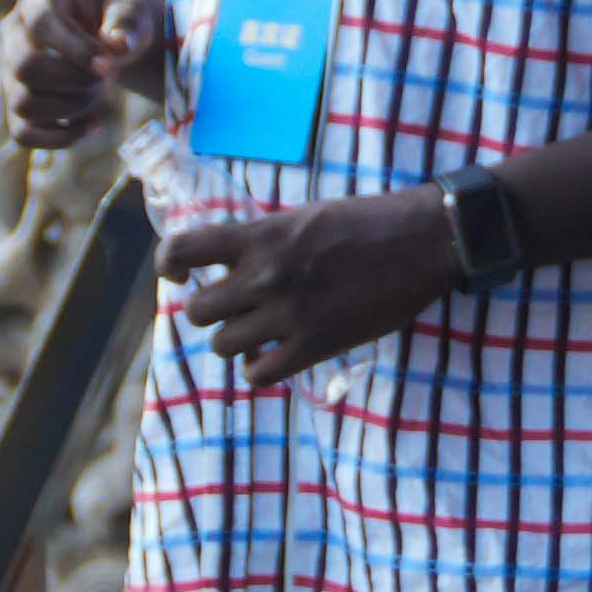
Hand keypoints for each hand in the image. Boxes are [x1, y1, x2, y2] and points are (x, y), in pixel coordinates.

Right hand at [2, 0, 170, 149]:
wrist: (106, 37)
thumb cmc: (115, 20)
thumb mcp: (129, 11)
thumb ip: (126, 25)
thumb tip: (118, 47)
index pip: (41, 24)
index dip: (75, 49)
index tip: (109, 66)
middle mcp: (13, 31)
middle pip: (25, 67)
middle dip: (74, 81)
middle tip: (105, 78)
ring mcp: (10, 69)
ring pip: (23, 103)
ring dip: (70, 107)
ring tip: (97, 94)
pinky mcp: (16, 103)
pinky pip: (23, 133)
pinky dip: (61, 138)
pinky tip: (93, 124)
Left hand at [156, 189, 461, 381]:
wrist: (421, 241)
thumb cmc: (365, 221)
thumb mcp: (303, 217)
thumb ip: (262, 240)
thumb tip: (229, 264)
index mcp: (260, 236)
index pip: (181, 249)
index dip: (169, 265)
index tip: (181, 275)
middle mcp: (265, 276)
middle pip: (198, 311)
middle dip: (212, 310)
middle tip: (235, 305)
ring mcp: (287, 315)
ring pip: (222, 346)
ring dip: (234, 340)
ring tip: (257, 331)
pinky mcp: (313, 346)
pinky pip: (258, 375)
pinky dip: (257, 369)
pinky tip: (273, 355)